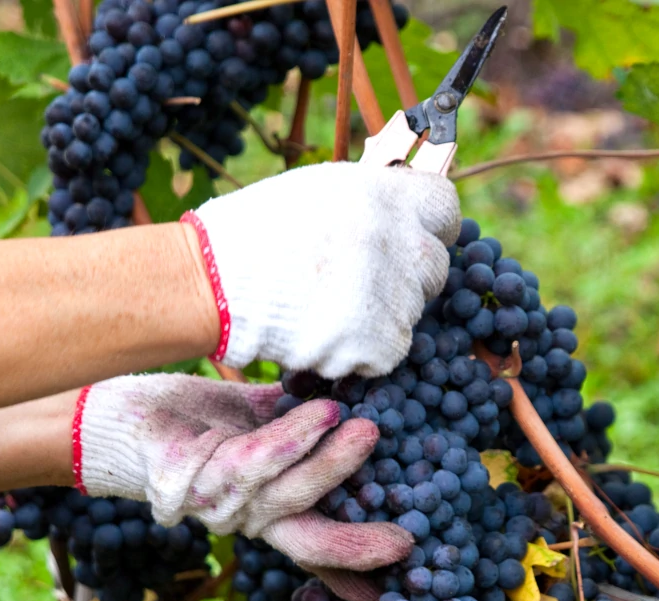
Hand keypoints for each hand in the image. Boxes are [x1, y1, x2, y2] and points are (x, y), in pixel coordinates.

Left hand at [75, 373, 411, 595]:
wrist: (115, 417)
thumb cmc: (188, 419)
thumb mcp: (250, 420)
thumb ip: (293, 421)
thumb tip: (350, 396)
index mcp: (261, 509)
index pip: (313, 543)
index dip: (353, 566)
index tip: (397, 576)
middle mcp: (243, 517)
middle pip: (308, 543)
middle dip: (357, 549)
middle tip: (404, 542)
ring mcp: (218, 503)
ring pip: (288, 494)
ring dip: (332, 463)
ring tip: (367, 427)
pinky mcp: (194, 479)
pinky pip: (256, 461)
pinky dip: (294, 436)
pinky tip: (321, 409)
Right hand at [187, 161, 460, 377]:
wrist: (211, 281)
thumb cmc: (255, 231)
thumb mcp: (320, 190)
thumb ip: (374, 199)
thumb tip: (408, 211)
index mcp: (385, 195)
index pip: (446, 208)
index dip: (429, 225)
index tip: (410, 236)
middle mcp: (398, 241)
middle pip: (434, 267)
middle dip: (404, 276)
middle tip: (355, 280)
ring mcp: (392, 294)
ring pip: (410, 313)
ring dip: (379, 315)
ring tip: (324, 305)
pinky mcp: (377, 342)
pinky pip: (389, 351)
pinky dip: (362, 351)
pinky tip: (322, 332)